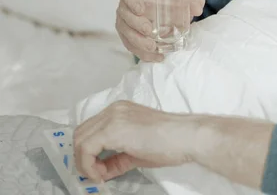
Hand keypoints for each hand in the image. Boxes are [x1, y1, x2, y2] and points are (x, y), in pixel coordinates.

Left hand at [73, 100, 198, 181]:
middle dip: (83, 159)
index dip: (89, 154)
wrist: (186, 137)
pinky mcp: (112, 129)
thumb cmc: (170, 142)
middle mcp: (113, 110)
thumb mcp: (137, 150)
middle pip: (81, 134)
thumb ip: (117, 157)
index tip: (99, 170)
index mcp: (120, 111)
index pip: (91, 130)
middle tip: (96, 174)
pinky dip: (88, 165)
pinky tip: (102, 174)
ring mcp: (112, 117)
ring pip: (80, 140)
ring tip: (100, 175)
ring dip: (84, 163)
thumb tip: (102, 170)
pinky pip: (86, 149)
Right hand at [116, 0, 204, 61]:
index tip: (141, 9)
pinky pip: (130, 44)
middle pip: (124, 13)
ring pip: (125, 31)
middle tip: (149, 30)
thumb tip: (197, 8)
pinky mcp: (127, 35)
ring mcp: (124, 20)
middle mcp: (126, 3)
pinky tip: (156, 57)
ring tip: (152, 47)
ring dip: (137, 41)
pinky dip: (142, 53)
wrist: (168, 10)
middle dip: (135, 24)